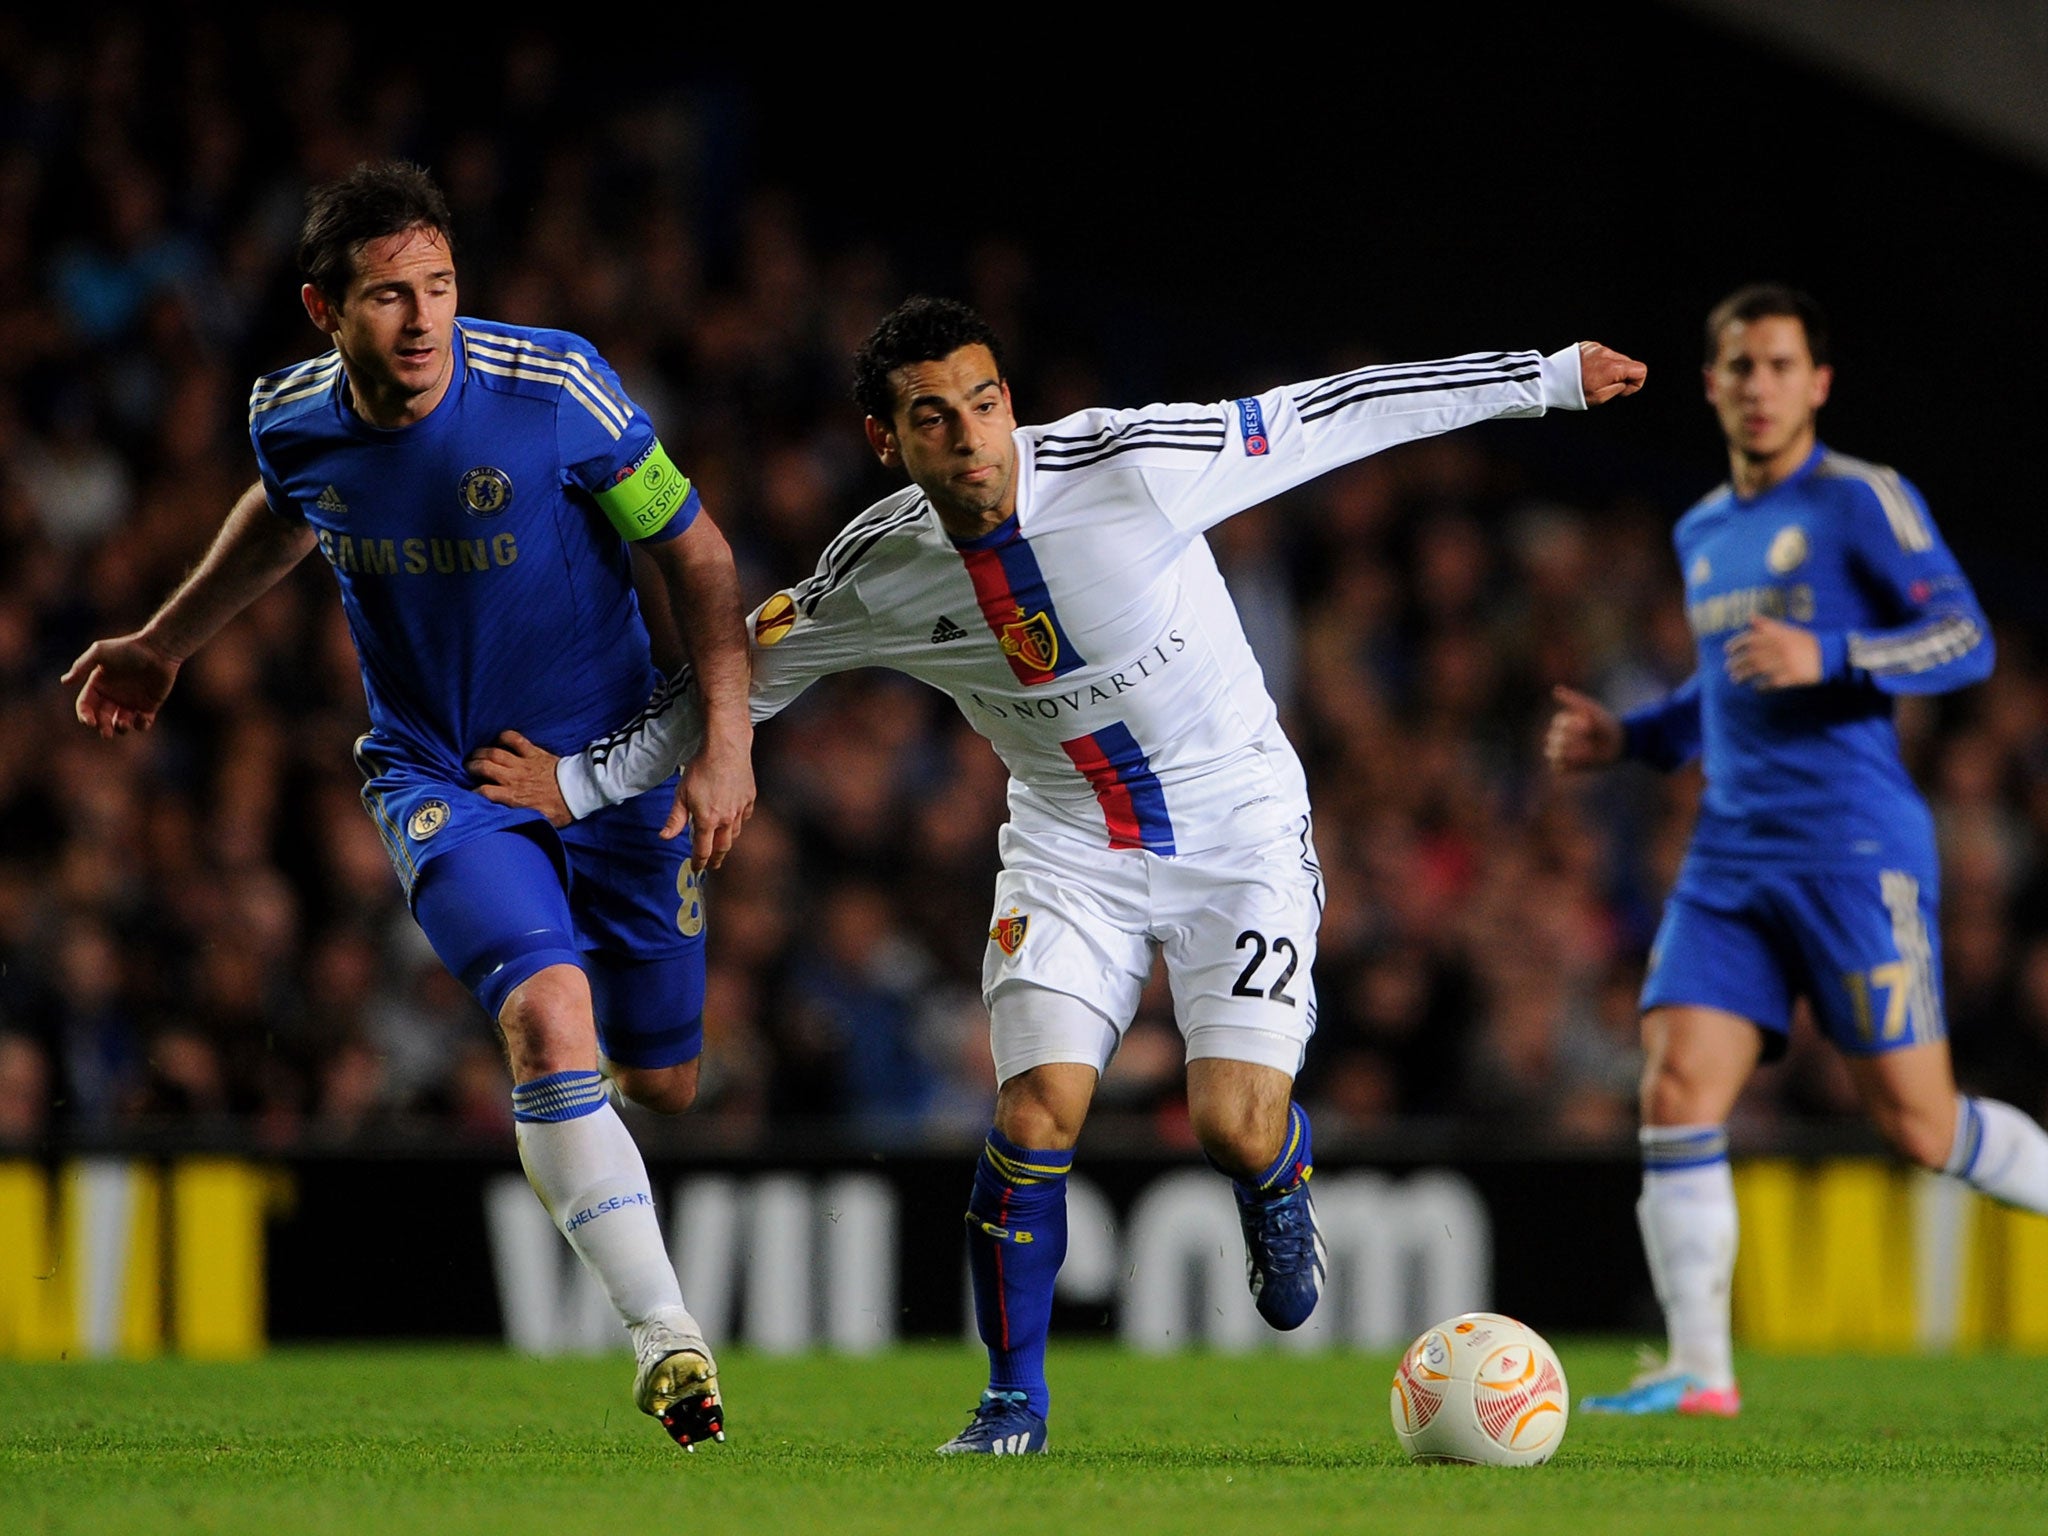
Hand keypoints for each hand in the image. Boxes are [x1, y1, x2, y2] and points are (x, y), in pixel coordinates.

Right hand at [62, 633, 181, 738]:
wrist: (158, 649)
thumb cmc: (128, 648)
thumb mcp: (100, 652)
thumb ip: (82, 666)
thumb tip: (64, 681)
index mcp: (98, 685)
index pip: (86, 705)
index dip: (85, 715)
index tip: (90, 722)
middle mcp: (113, 695)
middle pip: (102, 718)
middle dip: (103, 727)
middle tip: (106, 733)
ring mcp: (131, 701)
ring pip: (121, 723)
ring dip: (120, 728)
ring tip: (123, 724)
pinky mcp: (149, 705)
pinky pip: (142, 723)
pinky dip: (141, 725)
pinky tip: (142, 718)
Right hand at [467, 731, 571, 826]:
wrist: (580, 790)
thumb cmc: (561, 808)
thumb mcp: (540, 820)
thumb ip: (520, 817)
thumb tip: (505, 818)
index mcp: (514, 796)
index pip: (484, 792)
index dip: (473, 793)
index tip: (469, 793)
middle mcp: (514, 778)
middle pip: (484, 767)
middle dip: (471, 767)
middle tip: (467, 768)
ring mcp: (523, 763)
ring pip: (494, 753)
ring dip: (481, 752)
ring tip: (475, 755)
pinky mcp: (534, 752)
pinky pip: (515, 739)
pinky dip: (505, 736)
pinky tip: (499, 739)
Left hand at [667, 732, 755, 867]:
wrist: (726, 749)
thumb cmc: (701, 769)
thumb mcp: (681, 794)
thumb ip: (675, 819)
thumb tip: (664, 837)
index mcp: (707, 820)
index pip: (703, 850)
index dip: (699, 862)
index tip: (696, 868)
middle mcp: (726, 819)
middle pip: (723, 848)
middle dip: (717, 859)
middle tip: (713, 865)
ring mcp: (740, 809)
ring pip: (735, 834)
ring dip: (727, 842)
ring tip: (721, 845)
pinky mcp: (749, 798)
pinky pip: (744, 817)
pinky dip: (738, 823)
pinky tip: (734, 821)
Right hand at [1544, 684, 1624, 770]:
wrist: (1620, 742)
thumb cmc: (1606, 723)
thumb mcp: (1591, 709)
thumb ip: (1574, 700)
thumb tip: (1555, 690)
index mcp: (1564, 722)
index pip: (1557, 724)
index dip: (1572, 726)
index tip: (1589, 727)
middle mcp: (1561, 737)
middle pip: (1553, 739)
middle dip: (1570, 741)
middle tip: (1589, 743)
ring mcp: (1564, 751)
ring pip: (1552, 754)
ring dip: (1566, 754)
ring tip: (1583, 754)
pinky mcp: (1569, 766)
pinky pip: (1557, 768)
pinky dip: (1564, 767)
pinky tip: (1578, 764)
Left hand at [1577, 341, 1646, 405]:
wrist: (1548, 380)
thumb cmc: (1571, 392)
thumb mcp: (1599, 398)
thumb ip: (1618, 388)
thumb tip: (1625, 382)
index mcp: (1612, 367)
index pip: (1641, 369)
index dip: (1635, 383)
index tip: (1622, 390)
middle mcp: (1606, 353)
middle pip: (1628, 363)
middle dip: (1622, 375)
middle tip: (1606, 386)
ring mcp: (1596, 347)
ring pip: (1615, 357)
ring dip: (1610, 368)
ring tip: (1593, 379)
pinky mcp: (1587, 345)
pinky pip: (1601, 353)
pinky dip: (1599, 362)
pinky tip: (1586, 370)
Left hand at [1725, 614, 1820, 689]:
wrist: (1830, 655)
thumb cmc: (1806, 643)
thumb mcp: (1788, 630)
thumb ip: (1768, 625)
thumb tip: (1750, 616)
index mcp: (1779, 635)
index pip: (1751, 638)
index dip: (1736, 643)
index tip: (1727, 650)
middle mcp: (1779, 648)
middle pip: (1751, 656)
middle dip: (1737, 662)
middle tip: (1728, 667)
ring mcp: (1785, 663)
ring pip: (1757, 670)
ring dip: (1743, 675)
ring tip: (1735, 679)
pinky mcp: (1791, 677)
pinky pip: (1771, 683)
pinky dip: (1761, 686)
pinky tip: (1756, 688)